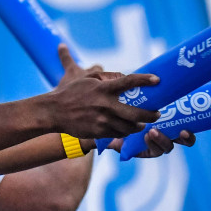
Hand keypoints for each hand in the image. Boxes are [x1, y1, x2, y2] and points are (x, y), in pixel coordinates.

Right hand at [53, 46, 193, 155]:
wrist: (53, 112)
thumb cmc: (71, 93)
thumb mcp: (87, 79)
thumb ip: (106, 78)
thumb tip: (124, 77)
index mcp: (103, 89)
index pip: (128, 82)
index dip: (145, 80)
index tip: (158, 80)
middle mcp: (105, 105)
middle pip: (137, 113)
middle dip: (151, 115)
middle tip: (157, 113)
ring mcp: (102, 120)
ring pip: (130, 127)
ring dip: (139, 126)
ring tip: (142, 123)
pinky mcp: (99, 132)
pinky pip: (118, 134)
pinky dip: (125, 132)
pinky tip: (126, 129)